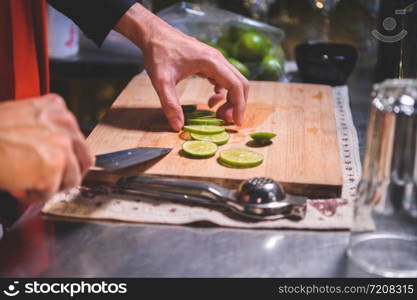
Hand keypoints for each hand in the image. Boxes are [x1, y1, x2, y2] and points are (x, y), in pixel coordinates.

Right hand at [0, 94, 94, 201]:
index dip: (67, 158)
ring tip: (27, 180)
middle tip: (51, 181)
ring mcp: (62, 145)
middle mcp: (65, 124)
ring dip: (50, 186)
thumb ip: (46, 130)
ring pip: (71, 179)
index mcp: (58, 109)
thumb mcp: (23, 117)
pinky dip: (34, 195)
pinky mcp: (53, 166)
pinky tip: (19, 185)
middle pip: (84, 160)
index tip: (57, 165)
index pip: (77, 140)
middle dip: (69, 174)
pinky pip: (50, 193)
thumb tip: (60, 152)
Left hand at [115, 3, 248, 130]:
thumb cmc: (158, 54)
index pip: (236, 86)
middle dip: (237, 104)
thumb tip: (178, 127)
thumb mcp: (161, 81)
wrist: (153, 34)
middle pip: (240, 83)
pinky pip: (224, 79)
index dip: (239, 106)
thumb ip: (170, 104)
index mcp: (212, 62)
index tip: (236, 123)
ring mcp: (214, 60)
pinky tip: (211, 101)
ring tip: (216, 113)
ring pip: (233, 81)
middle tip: (224, 120)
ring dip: (230, 99)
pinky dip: (222, 93)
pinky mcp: (209, 62)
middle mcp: (218, 59)